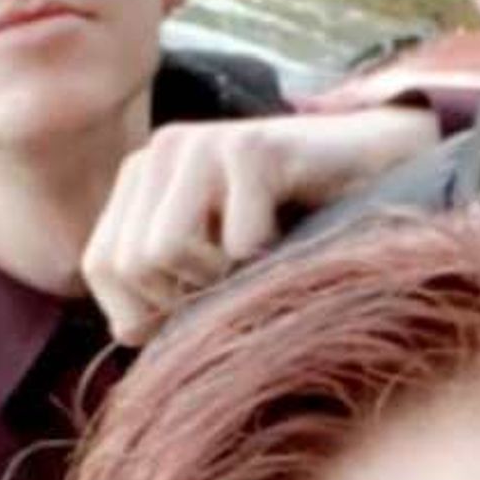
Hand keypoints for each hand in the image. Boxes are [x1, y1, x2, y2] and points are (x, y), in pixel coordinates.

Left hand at [82, 106, 440, 344]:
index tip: (194, 307)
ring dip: (222, 278)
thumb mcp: (212, 259)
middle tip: (236, 279)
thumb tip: (126, 337)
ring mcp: (204, 142)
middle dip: (184, 297)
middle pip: (130, 264)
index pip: (99, 266)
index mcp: (141, 177)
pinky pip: (236, 243)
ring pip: (166, 252)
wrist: (379, 169)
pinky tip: (294, 231)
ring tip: (259, 255)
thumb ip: (161, 287)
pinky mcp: (252, 148)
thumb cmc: (293, 227)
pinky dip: (270, 260)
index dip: (140, 310)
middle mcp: (163, 151)